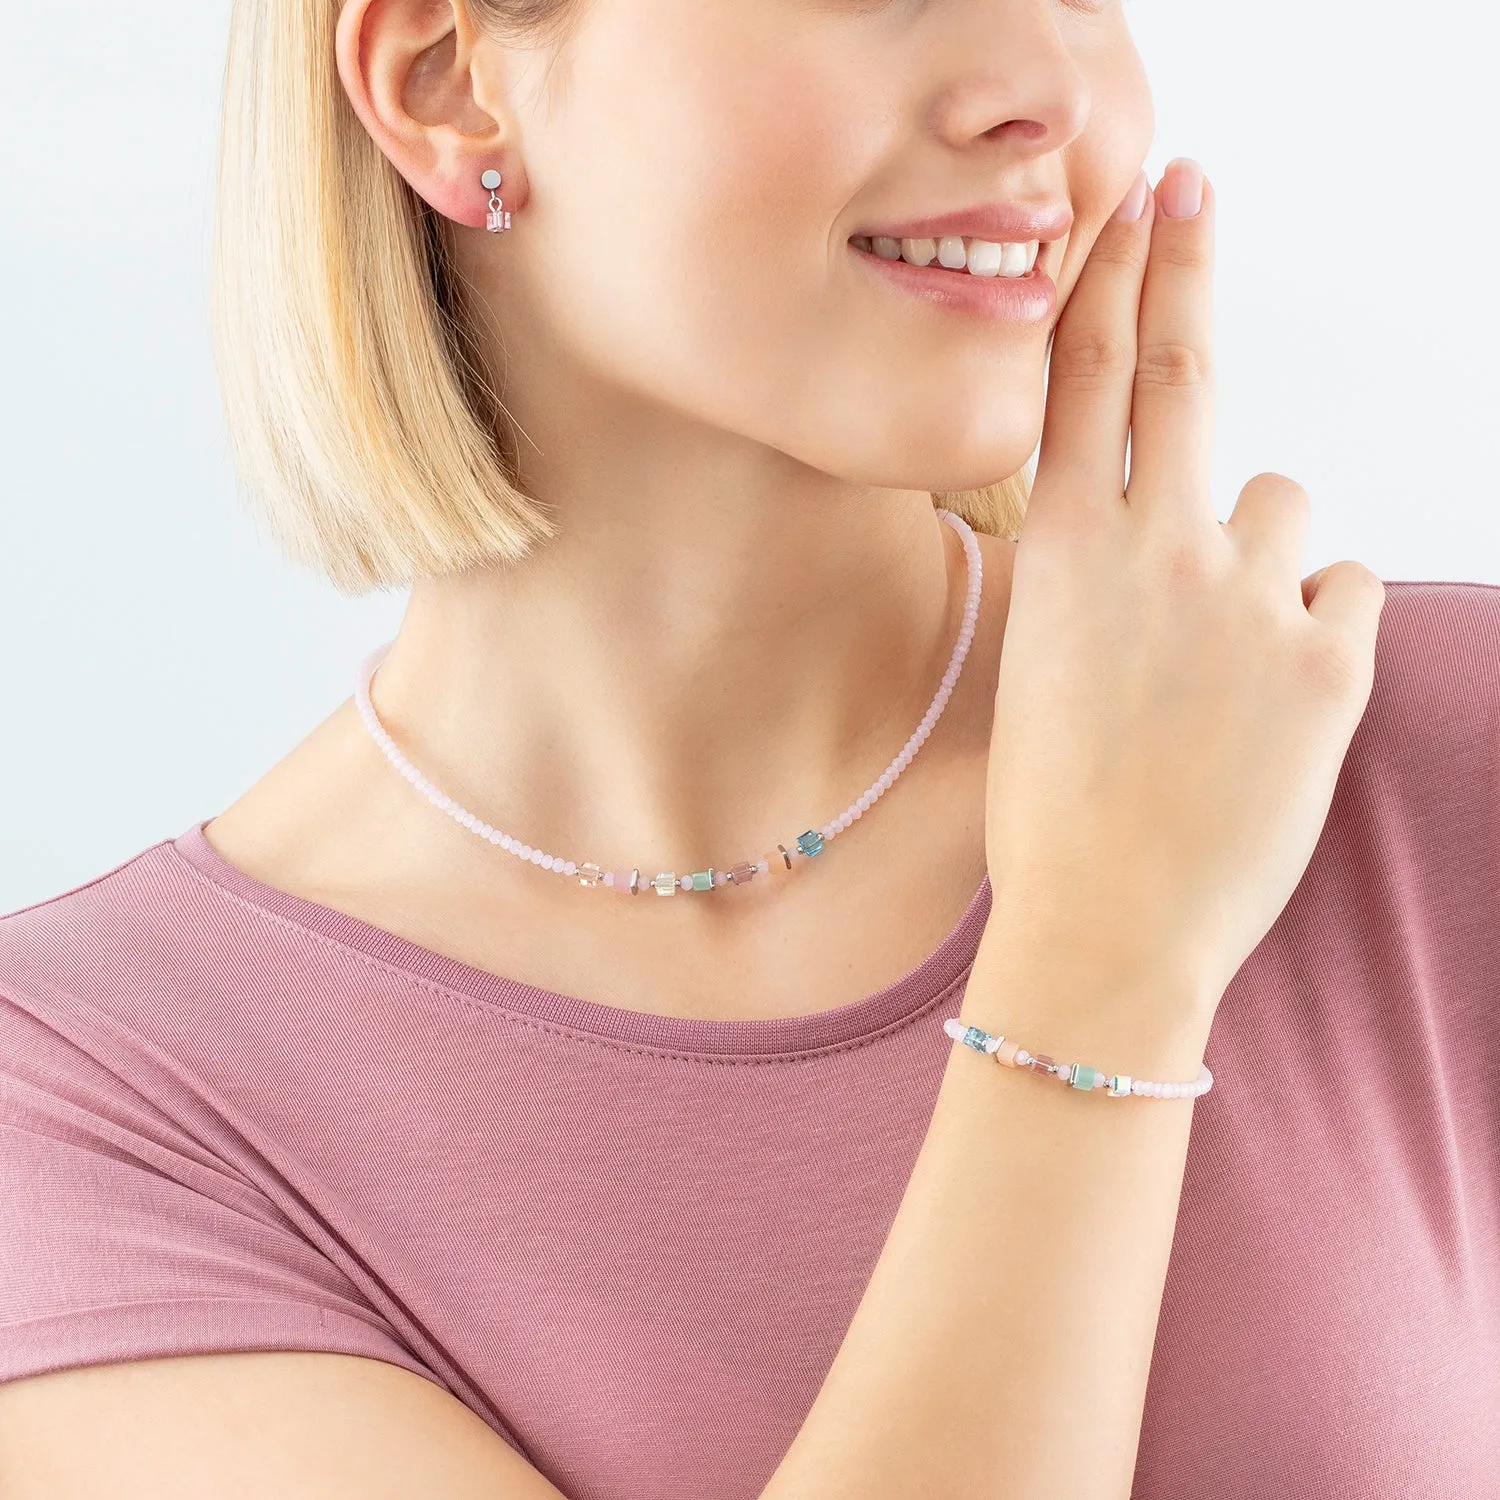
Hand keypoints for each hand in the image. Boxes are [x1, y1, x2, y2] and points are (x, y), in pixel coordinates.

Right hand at [983, 159, 1384, 1009]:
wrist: (1109, 929)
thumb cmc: (1056, 815)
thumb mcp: (1043, 675)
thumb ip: (1097, 583)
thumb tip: (1156, 532)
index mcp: (1062, 561)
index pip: (1081, 387)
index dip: (1104, 285)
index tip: (1121, 210)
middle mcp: (1152, 555)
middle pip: (1180, 376)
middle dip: (1180, 268)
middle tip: (1189, 190)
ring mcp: (1246, 602)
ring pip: (1286, 510)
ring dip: (1267, 557)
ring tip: (1231, 653)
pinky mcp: (1329, 664)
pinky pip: (1345, 592)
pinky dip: (1320, 627)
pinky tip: (1278, 699)